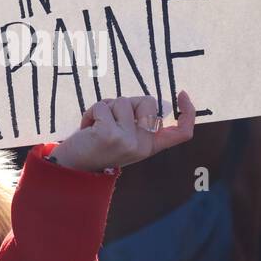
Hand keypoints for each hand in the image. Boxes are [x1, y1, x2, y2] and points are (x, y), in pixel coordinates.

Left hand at [50, 91, 196, 171]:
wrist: (72, 167)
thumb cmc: (98, 145)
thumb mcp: (125, 136)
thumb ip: (139, 121)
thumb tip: (152, 101)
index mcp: (150, 147)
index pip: (182, 133)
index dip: (188, 112)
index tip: (182, 94)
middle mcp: (143, 146)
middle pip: (148, 101)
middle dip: (128, 101)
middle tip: (111, 119)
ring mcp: (128, 141)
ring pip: (124, 101)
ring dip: (106, 107)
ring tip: (96, 125)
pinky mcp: (110, 135)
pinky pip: (103, 106)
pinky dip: (92, 111)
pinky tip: (87, 128)